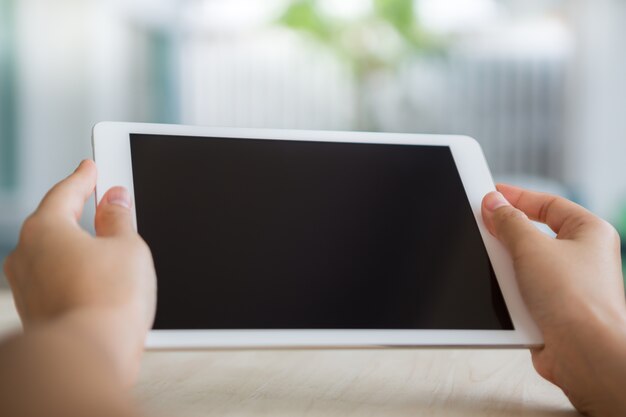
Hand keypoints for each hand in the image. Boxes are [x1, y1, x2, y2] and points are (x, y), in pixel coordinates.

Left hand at [3, 160, 155, 384]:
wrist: (91, 357)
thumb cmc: (106, 302)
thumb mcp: (128, 247)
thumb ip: (119, 218)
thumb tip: (115, 200)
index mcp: (45, 229)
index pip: (64, 192)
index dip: (83, 178)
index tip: (90, 168)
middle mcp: (26, 256)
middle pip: (54, 222)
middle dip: (79, 211)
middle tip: (102, 202)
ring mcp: (27, 288)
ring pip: (55, 253)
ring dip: (79, 245)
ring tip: (108, 245)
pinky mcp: (36, 312)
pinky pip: (56, 279)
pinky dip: (75, 271)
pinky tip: (98, 278)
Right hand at [482, 184, 625, 415]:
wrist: (585, 354)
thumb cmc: (577, 301)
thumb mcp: (531, 248)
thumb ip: (508, 221)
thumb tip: (493, 203)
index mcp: (590, 232)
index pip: (549, 204)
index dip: (518, 197)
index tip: (491, 194)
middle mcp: (583, 258)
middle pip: (534, 234)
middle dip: (507, 235)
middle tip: (483, 227)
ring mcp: (568, 286)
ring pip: (525, 266)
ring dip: (507, 269)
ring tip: (495, 267)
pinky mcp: (553, 311)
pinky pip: (522, 292)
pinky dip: (510, 293)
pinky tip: (503, 295)